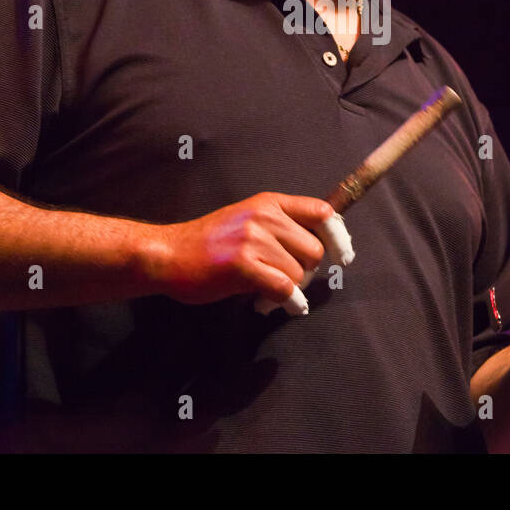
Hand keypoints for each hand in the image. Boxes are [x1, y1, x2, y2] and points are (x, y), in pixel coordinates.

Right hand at [150, 192, 335, 312]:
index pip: (322, 212)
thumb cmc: (210, 243)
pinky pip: (284, 288)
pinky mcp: (242, 264)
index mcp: (269, 203)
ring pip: (299, 273)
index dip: (338, 237)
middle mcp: (264, 216)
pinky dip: (289, 302)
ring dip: (290, 289)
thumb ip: (282, 227)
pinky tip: (277, 306)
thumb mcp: (249, 220)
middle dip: (306, 272)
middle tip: (286, 281)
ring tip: (266, 291)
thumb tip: (322, 246)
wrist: (168, 255)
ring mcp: (253, 239)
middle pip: (314, 250)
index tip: (342, 256)